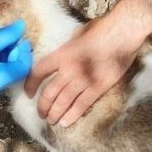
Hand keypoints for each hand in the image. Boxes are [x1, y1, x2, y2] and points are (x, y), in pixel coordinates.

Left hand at [24, 18, 138, 126]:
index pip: (39, 72)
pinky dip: (72, 116)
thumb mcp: (78, 34)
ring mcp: (83, 80)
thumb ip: (69, 46)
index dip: (31, 85)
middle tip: (41, 114)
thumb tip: (66, 51)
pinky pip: (81, 106)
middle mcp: (69, 69)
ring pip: (63, 102)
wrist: (123, 33)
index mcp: (62, 54)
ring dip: (55, 114)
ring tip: (52, 120)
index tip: (29, 93)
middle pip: (49, 92)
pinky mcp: (98, 87)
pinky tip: (65, 122)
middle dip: (43, 106)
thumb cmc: (102, 28)